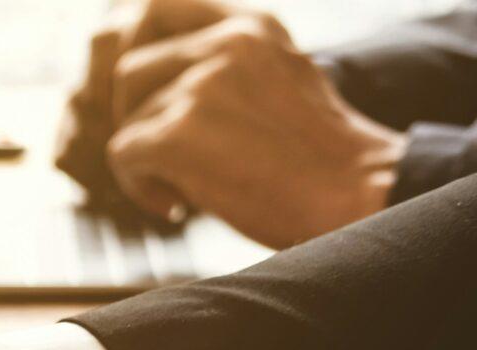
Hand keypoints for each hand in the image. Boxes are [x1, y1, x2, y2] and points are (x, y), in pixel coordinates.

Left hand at [58, 2, 401, 244]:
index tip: (145, 98)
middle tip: (163, 152)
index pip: (157, 7)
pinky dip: (139, 187)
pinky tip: (179, 203)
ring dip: (142, 157)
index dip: (134, 51)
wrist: (355, 195)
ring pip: (126, 118)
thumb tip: (156, 71)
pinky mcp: (180, 134)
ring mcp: (202, 86)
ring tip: (183, 182)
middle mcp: (227, 43)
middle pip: (129, 70)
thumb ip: (227, 62)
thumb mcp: (278, 76)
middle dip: (134, 116)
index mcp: (251, 25)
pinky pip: (121, 155)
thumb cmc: (316, 154)